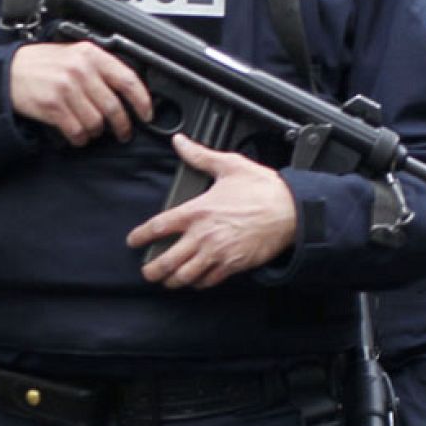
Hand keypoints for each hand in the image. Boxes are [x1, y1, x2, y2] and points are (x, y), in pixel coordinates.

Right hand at [9, 41, 152, 145]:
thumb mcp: (75, 54)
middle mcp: (81, 70)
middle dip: (122, 125)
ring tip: (91, 128)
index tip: (146, 114)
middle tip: (123, 132)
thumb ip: (100, 68)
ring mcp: (66, 88)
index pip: (127, 79)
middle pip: (113, 107)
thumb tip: (127, 91)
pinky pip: (77, 130)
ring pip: (96, 122)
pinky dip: (80, 138)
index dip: (141, 100)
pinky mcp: (53, 106)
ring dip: (96, 132)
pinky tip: (76, 134)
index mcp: (91, 55)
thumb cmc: (43, 64)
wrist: (10, 71)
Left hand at [128, 134, 297, 289]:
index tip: (133, 241)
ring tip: (167, 280)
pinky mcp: (233, 265)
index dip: (141, 236)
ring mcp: (218, 253)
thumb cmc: (263, 188)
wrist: (291, 210)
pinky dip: (198, 283)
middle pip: (167, 261)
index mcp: (198, 210)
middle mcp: (204, 235)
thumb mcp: (229, 165)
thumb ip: (200, 156)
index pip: (159, 227)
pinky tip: (195, 280)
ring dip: (173, 280)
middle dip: (153, 270)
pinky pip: (208, 280)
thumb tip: (180, 142)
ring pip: (185, 276)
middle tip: (147, 271)